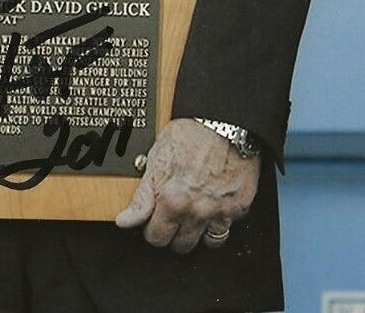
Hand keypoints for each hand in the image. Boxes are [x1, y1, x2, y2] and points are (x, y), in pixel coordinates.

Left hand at [114, 118, 259, 251]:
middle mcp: (195, 211)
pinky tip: (216, 208)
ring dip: (199, 232)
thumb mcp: (157, 159)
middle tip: (176, 216)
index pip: (156, 238)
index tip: (157, 220)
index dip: (154, 228)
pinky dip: (221, 222)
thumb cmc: (192, 132)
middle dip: (175, 233)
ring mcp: (219, 210)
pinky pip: (228, 228)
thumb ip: (142, 196)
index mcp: (171, 201)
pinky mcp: (239, 206)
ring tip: (196, 217)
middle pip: (180, 245)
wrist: (225, 119)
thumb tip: (126, 221)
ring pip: (206, 243)